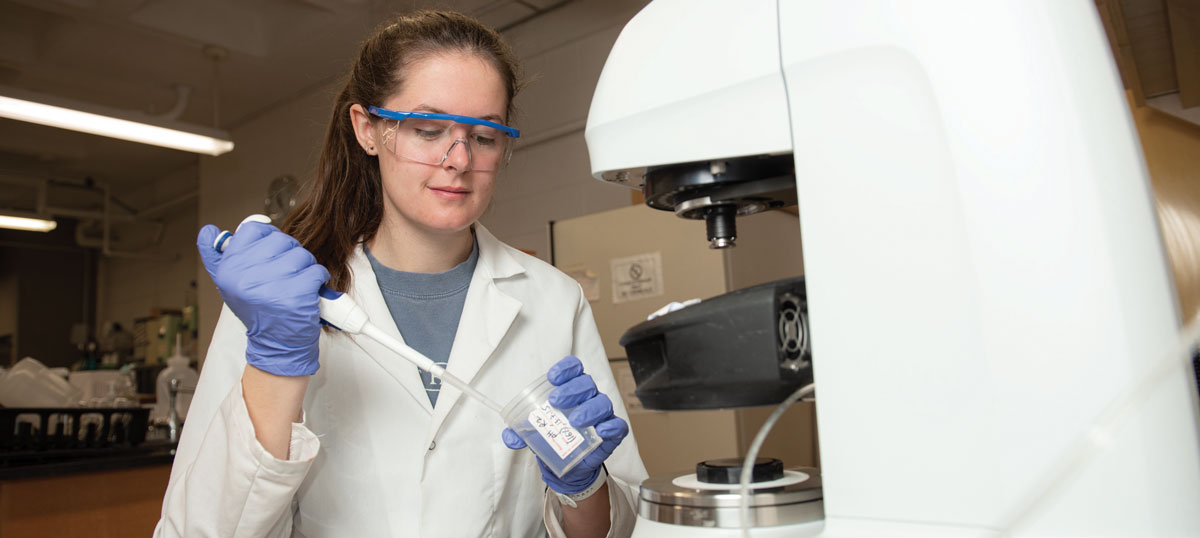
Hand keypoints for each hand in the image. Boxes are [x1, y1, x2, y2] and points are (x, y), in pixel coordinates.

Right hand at [197, 222, 329, 375]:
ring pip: (301, 254)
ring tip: (295, 284)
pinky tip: (308, 291)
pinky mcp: (297, 295)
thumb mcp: (228, 284)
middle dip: (289, 254)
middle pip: (281, 240)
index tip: (270, 255)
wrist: (275, 344)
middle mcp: (247, 276)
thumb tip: (209, 230)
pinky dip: (317, 279)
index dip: (268, 238)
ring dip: (305, 267)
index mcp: (229, 268)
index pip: (253, 229)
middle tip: (284, 275)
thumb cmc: (257, 310)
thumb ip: (216, 255)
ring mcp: (273, 285)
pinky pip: (316, 271)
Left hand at [502, 356, 628, 493]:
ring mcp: (602, 416)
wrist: (568, 467)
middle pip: (586, 384)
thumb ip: (520, 433)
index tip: (552, 377)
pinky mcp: (611, 434)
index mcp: (571, 390)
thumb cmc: (555, 440)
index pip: (574, 369)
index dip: (566, 369)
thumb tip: (509, 435)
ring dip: (589, 409)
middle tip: (555, 401)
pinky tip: (602, 430)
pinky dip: (612, 427)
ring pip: (602, 403)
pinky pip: (618, 426)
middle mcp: (588, 398)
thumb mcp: (534, 434)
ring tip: (574, 421)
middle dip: (572, 390)